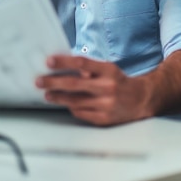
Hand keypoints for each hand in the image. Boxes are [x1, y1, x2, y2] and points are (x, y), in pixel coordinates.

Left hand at [36, 55, 153, 125]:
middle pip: (75, 85)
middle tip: (39, 81)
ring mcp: (106, 105)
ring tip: (47, 94)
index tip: (49, 61)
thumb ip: (89, 68)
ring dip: (58, 97)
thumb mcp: (108, 69)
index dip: (64, 62)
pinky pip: (81, 113)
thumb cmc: (119, 81)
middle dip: (54, 82)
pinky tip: (65, 103)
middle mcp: (108, 87)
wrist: (141, 100)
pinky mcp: (104, 119)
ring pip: (75, 101)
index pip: (83, 64)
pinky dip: (71, 108)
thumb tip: (62, 66)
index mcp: (109, 71)